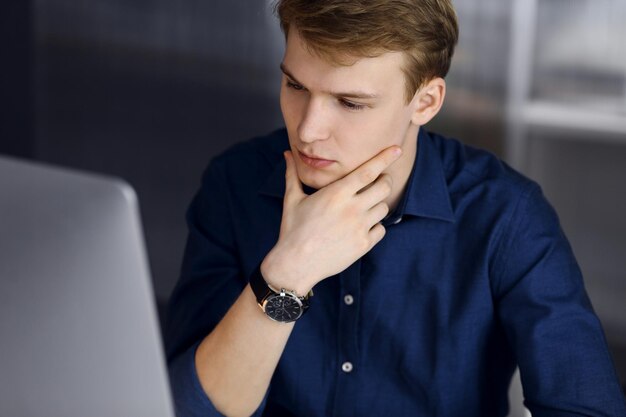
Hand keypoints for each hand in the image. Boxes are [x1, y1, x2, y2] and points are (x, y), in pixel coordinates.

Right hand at [261, 146, 401, 293]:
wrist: (295, 263)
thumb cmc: (292, 229)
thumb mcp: (292, 199)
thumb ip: (293, 174)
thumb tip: (287, 153)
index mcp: (336, 194)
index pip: (368, 171)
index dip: (384, 158)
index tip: (396, 149)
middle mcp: (352, 209)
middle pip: (384, 187)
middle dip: (384, 181)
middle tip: (379, 181)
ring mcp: (359, 228)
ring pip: (384, 208)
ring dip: (378, 204)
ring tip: (366, 205)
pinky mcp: (363, 245)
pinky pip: (381, 229)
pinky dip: (376, 225)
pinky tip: (363, 226)